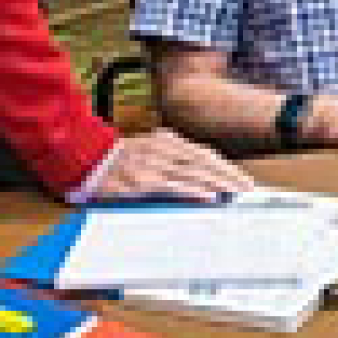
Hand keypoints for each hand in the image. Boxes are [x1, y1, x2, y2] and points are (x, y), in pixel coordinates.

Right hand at [91, 129, 255, 202]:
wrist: (88, 159)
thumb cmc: (122, 159)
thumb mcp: (152, 149)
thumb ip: (174, 157)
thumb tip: (202, 174)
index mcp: (170, 141)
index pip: (206, 154)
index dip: (226, 167)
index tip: (244, 180)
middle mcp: (166, 149)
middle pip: (206, 163)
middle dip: (229, 177)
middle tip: (249, 190)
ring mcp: (156, 165)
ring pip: (195, 174)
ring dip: (219, 185)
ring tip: (237, 194)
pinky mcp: (144, 181)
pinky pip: (174, 186)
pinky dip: (193, 191)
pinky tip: (209, 197)